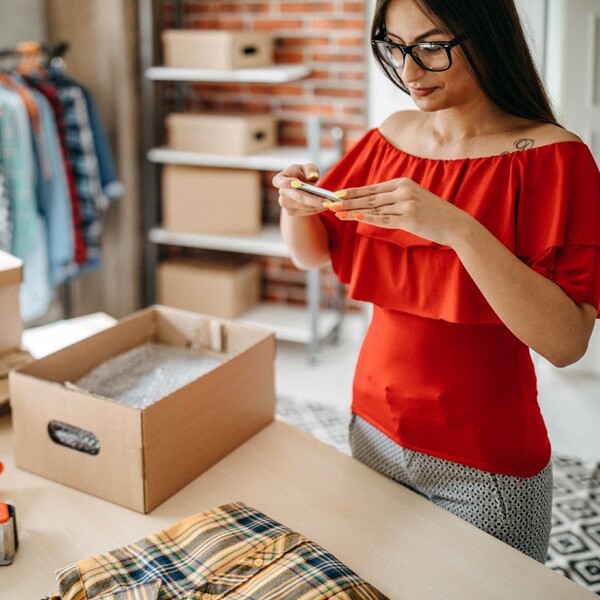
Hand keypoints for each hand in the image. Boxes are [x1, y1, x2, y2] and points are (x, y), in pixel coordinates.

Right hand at [272, 163, 324, 216]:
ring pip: (305, 207)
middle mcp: (281, 193)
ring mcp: (285, 205)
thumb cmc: (301, 174)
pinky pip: (307, 212)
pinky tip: (328, 205)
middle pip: (298, 197)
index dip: (286, 182)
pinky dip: (318, 209)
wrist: (299, 187)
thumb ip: (310, 169)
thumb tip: (313, 177)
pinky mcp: (292, 212)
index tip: (297, 183)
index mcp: (280, 179)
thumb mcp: (306, 168)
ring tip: (332, 203)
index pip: (280, 181)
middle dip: (314, 200)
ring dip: (319, 206)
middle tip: (328, 201)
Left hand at [329, 177, 470, 246]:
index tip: (337, 194)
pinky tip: (354, 218)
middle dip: (347, 201)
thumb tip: (370, 202)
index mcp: (403, 182)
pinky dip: (368, 219)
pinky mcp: (409, 219)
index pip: (372, 188)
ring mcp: (406, 204)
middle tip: (329, 203)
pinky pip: (383, 220)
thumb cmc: (432, 213)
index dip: (353, 191)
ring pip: (373, 208)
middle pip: (369, 197)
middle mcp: (403, 190)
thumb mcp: (414, 197)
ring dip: (352, 211)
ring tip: (336, 213)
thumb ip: (394, 197)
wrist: (455, 224)